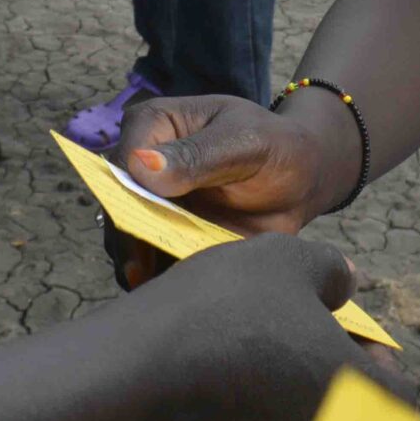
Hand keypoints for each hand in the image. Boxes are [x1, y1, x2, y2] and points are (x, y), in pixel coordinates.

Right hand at [109, 94, 338, 290]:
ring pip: (128, 236)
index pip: (125, 159)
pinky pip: (152, 259)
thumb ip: (198, 154)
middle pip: (118, 203)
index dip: (129, 192)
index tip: (144, 223)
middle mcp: (145, 164)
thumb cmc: (275, 147)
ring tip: (156, 288)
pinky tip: (174, 295)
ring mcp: (154, 202)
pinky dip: (158, 277)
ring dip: (138, 263)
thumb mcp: (245, 143)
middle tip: (142, 271)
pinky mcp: (167, 234)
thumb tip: (141, 166)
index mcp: (156, 125)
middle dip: (129, 237)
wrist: (301, 181)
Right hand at [121, 234, 407, 420]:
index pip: (399, 395)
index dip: (375, 362)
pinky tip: (215, 416)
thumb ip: (329, 271)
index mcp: (362, 402)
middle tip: (299, 362)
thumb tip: (345, 284)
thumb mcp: (284, 260)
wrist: (127, 383)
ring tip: (253, 385)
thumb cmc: (218, 315)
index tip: (346, 340)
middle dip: (335, 398)